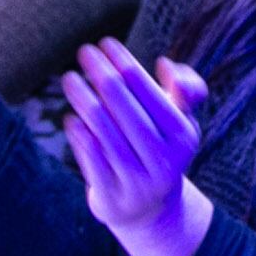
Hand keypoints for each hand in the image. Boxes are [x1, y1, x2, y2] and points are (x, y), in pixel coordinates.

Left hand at [60, 38, 215, 255]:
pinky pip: (91, 158)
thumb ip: (186, 90)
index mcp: (183, 136)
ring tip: (69, 78)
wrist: (150, 212)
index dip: (125, 64)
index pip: (149, 92)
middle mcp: (163, 159)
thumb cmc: (161, 149)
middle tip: (84, 51)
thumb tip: (167, 65)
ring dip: (83, 99)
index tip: (106, 43)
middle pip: (125, 108)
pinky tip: (70, 116)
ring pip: (104, 131)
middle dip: (102, 75)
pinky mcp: (112, 197)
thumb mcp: (182, 123)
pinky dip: (79, 134)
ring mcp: (137, 181)